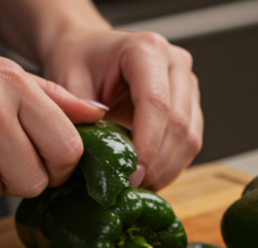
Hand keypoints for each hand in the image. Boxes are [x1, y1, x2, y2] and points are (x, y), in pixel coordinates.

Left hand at [40, 28, 202, 190]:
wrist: (89, 50)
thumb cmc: (78, 60)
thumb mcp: (66, 80)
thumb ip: (78, 113)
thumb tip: (92, 149)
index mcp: (146, 49)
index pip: (156, 103)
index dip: (147, 145)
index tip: (130, 175)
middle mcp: (175, 63)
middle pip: (179, 123)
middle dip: (157, 163)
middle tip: (131, 187)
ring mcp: (187, 83)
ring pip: (190, 137)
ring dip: (167, 169)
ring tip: (139, 186)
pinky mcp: (190, 104)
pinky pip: (190, 142)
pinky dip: (172, 166)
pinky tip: (149, 177)